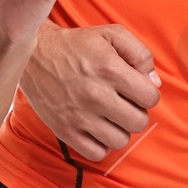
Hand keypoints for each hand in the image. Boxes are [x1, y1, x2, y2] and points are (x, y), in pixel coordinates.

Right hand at [19, 23, 160, 160]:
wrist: (34, 55)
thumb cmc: (77, 45)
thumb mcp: (111, 34)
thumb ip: (140, 54)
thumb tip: (153, 84)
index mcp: (110, 69)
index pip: (151, 98)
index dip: (147, 93)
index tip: (134, 89)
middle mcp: (96, 94)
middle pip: (139, 122)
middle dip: (136, 112)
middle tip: (122, 103)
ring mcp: (79, 116)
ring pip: (120, 141)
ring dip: (119, 129)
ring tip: (108, 115)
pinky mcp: (64, 130)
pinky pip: (97, 153)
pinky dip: (100, 144)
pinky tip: (96, 128)